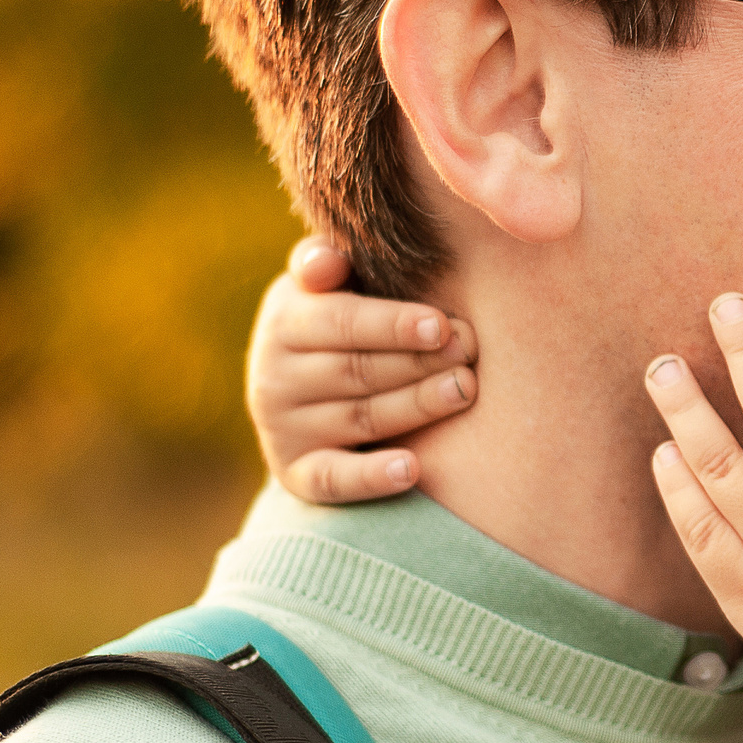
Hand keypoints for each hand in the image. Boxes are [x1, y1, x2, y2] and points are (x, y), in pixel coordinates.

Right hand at [247, 237, 478, 502]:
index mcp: (284, 320)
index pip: (341, 322)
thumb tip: (327, 262)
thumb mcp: (325, 285)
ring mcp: (282, 429)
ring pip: (360, 418)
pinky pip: (333, 480)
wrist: (302, 393)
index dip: (392, 324)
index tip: (441, 326)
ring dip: (416, 406)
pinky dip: (371, 477)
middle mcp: (273, 377)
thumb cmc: (337, 322)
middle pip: (357, 370)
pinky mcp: (295, 475)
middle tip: (470, 354)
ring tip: (463, 390)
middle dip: (419, 362)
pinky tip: (412, 469)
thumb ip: (326, 263)